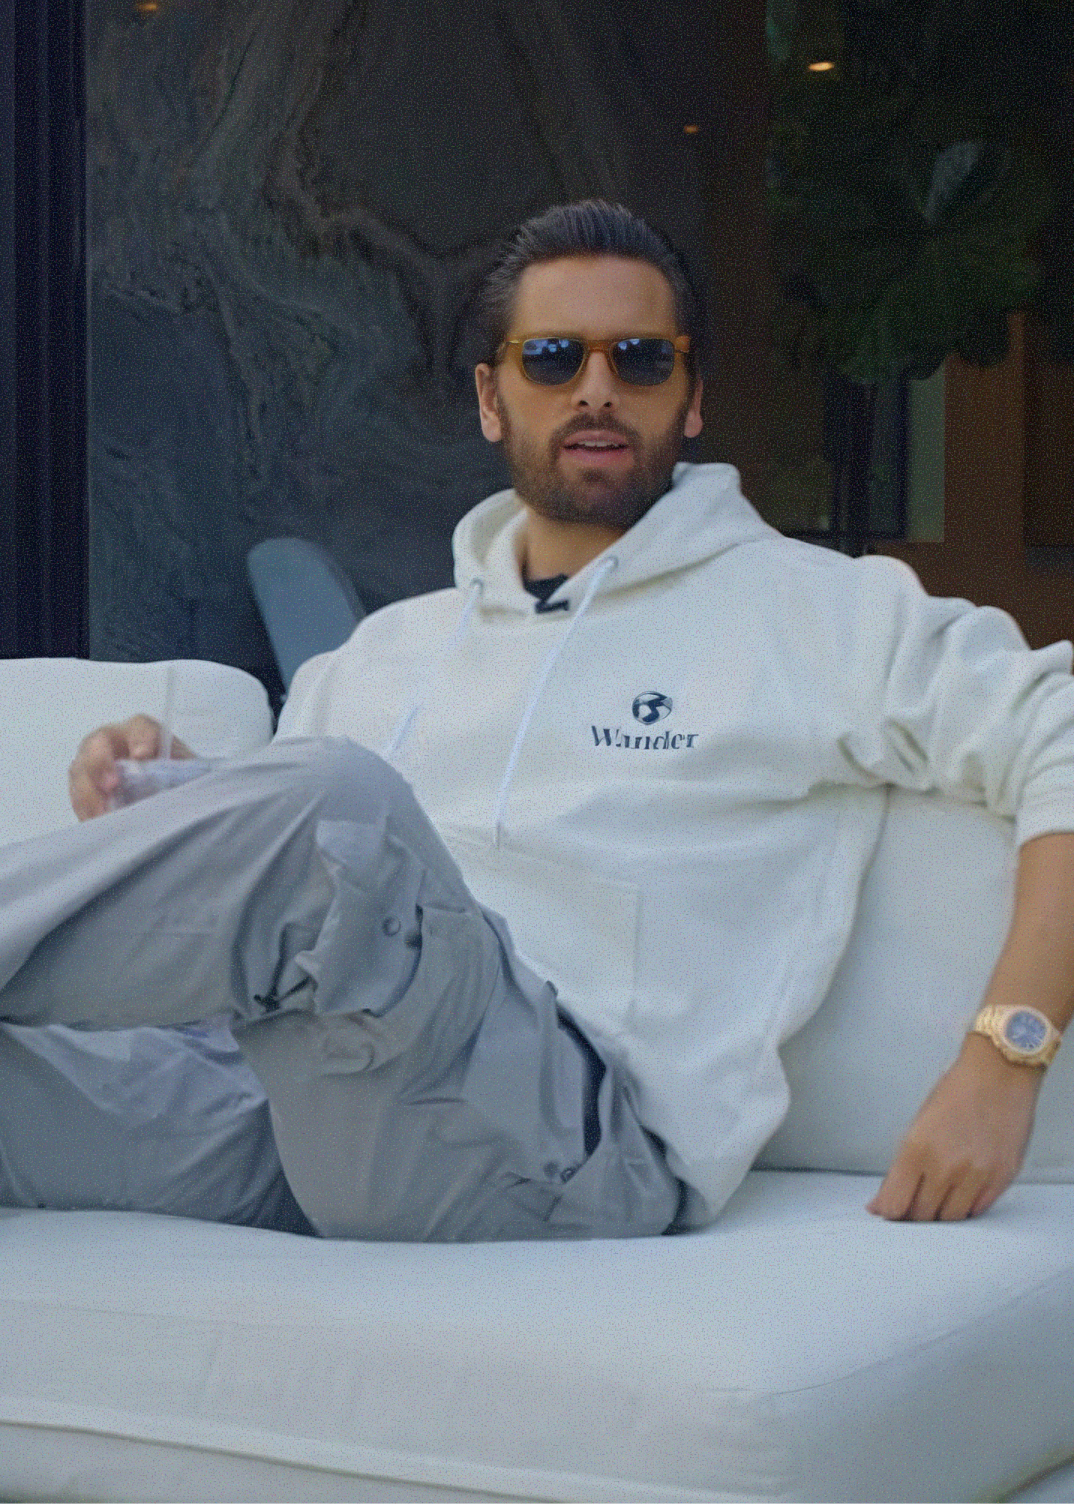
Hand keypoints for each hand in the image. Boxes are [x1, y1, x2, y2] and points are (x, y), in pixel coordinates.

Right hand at [68, 715, 193, 819]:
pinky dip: (85, 809)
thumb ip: (181, 772)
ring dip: (89, 791)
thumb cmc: (180, 782)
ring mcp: (95, 766)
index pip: (140, 727)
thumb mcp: (189, 774)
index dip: (140, 739)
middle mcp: (115, 744)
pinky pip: (77, 795)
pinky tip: (96, 820)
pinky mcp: (86, 790)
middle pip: (98, 743)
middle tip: (112, 785)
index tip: (143, 756)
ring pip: (81, 769)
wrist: (170, 800)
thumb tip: (174, 780)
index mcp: (144, 734)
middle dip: (101, 762)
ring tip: (103, 812)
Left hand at [867, 1033, 1041, 1220]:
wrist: (999, 1074)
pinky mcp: (1001, 1178)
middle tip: (911, 1207)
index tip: (887, 1211)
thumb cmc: (956, 1092)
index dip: (889, 1212)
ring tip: (935, 1200)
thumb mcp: (918, 1124)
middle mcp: (946, 1167)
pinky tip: (959, 1196)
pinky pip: (978, 1210)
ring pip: (951, 1219)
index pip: (896, 1203)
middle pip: (922, 1216)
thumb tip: (885, 1201)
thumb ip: (902, 1166)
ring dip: (940, 1215)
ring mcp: (976, 1175)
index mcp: (917, 1149)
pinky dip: (965, 1208)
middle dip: (913, 1215)